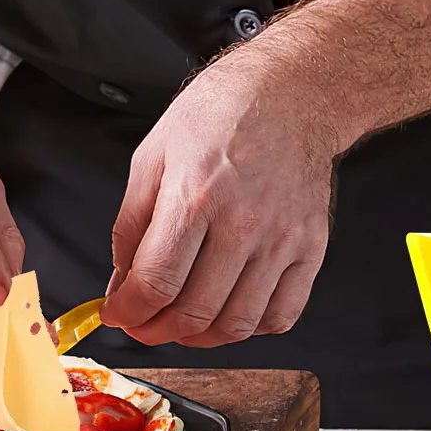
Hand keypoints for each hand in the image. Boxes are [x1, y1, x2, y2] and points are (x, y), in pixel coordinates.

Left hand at [101, 42, 338, 347]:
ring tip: (183, 324)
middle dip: (156, 330)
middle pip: (194, 311)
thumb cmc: (221, 113)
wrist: (291, 93)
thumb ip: (131, 223)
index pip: (155, 283)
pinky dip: (251, 329)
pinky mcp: (312, 247)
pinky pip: (282, 314)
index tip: (119, 315)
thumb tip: (122, 280)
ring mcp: (282, 240)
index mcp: (195, 197)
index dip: (128, 312)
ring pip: (237, 324)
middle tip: (144, 324)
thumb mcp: (153, 154)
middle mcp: (242, 224)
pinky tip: (230, 312)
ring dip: (201, 337)